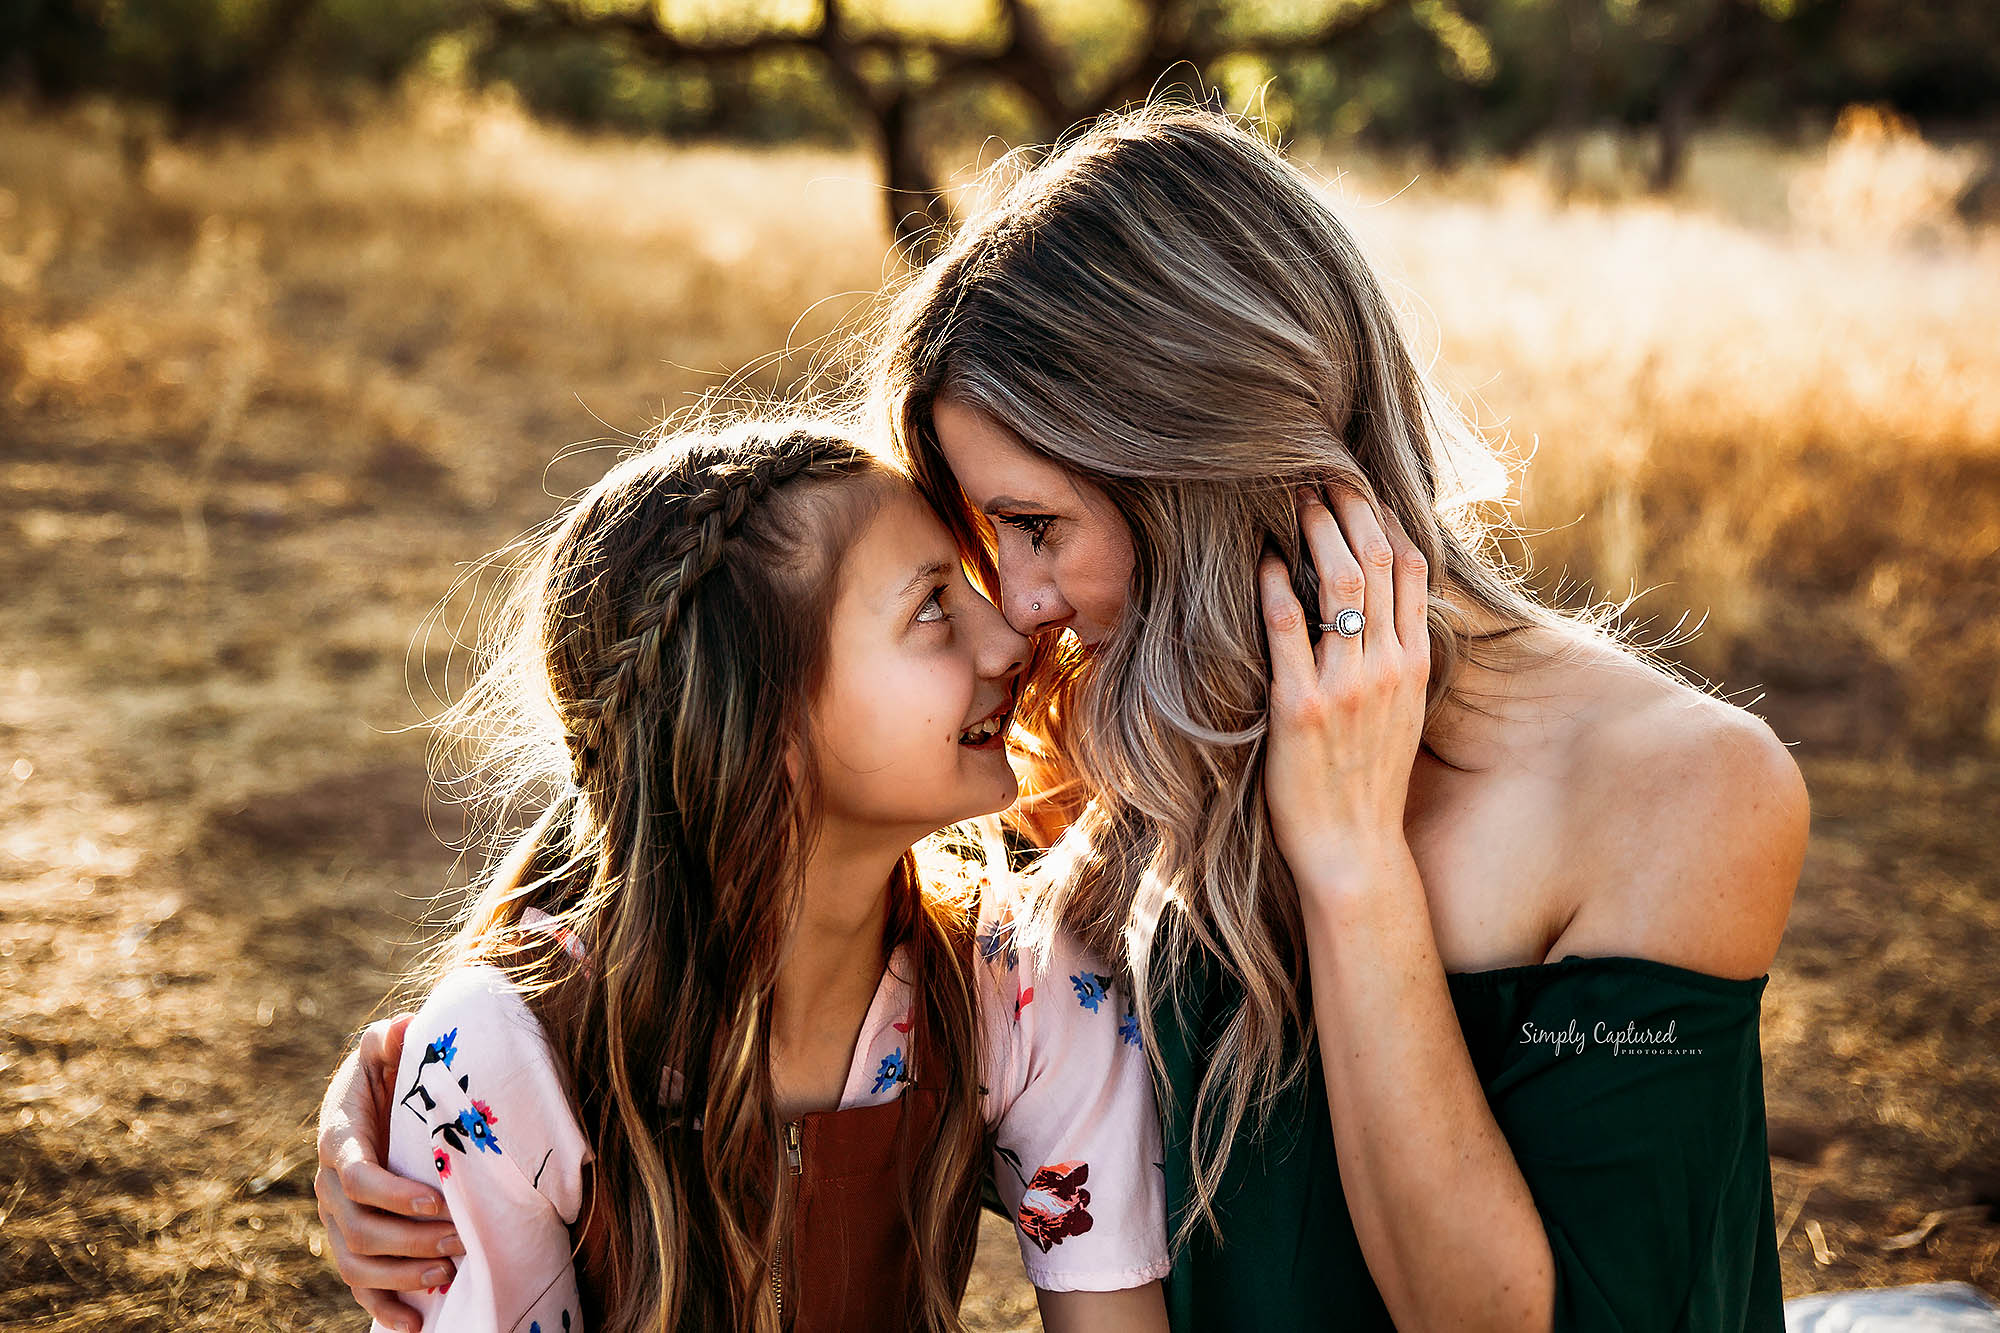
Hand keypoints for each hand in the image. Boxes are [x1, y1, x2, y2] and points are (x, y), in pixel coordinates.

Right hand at [313, 1012, 461, 1331]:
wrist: (373, 1102)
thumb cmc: (388, 1075)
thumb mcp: (387, 1051)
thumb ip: (390, 1039)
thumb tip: (401, 1027)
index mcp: (339, 1140)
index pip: (355, 1177)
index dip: (393, 1195)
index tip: (437, 1201)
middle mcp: (330, 1186)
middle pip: (357, 1228)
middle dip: (408, 1240)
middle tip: (458, 1241)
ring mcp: (337, 1219)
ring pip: (356, 1261)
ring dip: (400, 1275)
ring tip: (446, 1273)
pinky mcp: (351, 1243)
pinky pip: (359, 1286)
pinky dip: (383, 1308)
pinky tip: (414, 1324)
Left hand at [1256, 483, 1431, 894]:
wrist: (1354, 851)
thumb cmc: (1367, 783)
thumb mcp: (1400, 715)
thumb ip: (1394, 661)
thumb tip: (1378, 611)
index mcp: (1415, 665)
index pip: (1412, 569)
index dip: (1384, 519)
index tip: (1358, 489)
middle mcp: (1388, 667)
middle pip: (1378, 562)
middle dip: (1348, 510)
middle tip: (1319, 476)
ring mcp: (1347, 685)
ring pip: (1342, 583)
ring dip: (1316, 532)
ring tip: (1293, 500)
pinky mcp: (1302, 707)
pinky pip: (1288, 629)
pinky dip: (1277, 586)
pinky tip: (1265, 562)